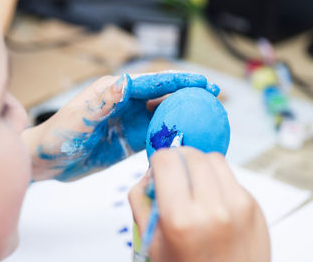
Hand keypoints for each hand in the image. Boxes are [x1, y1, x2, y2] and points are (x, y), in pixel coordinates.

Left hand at [23, 72, 217, 180]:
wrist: (48, 161)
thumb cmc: (57, 137)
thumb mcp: (79, 119)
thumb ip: (103, 102)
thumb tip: (126, 82)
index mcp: (113, 91)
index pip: (151, 83)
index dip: (177, 81)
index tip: (200, 82)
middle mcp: (125, 103)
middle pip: (162, 96)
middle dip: (187, 94)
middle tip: (213, 96)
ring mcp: (129, 122)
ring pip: (163, 115)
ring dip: (184, 115)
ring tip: (207, 116)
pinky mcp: (130, 140)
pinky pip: (156, 136)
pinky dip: (172, 136)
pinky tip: (187, 138)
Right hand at [129, 147, 269, 261]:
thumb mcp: (151, 242)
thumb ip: (141, 201)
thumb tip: (149, 172)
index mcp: (181, 219)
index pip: (167, 160)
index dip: (158, 160)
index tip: (158, 169)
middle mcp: (213, 209)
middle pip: (192, 154)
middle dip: (178, 160)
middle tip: (175, 177)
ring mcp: (239, 206)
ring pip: (214, 159)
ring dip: (200, 167)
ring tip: (195, 187)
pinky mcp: (255, 206)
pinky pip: (231, 177)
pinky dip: (218, 180)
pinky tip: (213, 201)